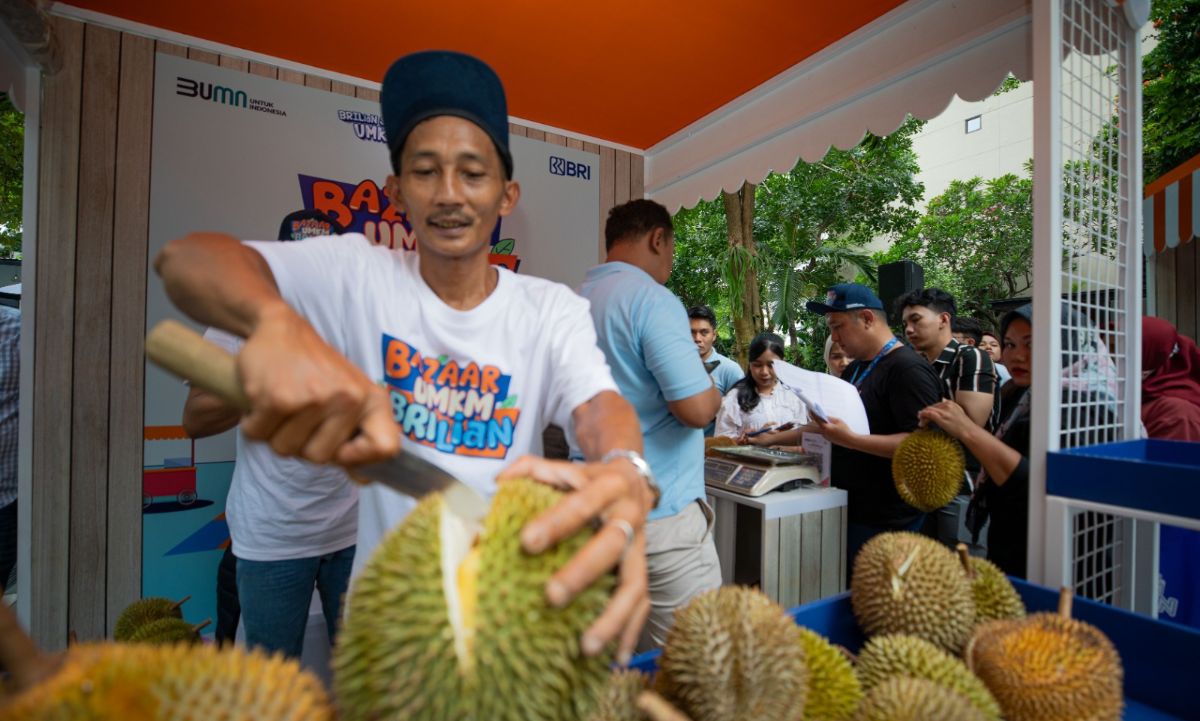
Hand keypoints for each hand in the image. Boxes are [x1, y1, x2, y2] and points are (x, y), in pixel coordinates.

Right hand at [237, 303, 399, 465]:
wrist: (280, 328)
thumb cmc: (317, 369)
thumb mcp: (351, 396)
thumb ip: (360, 436)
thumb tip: (365, 478)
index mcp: (372, 400)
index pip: (385, 448)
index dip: (360, 459)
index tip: (341, 450)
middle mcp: (348, 398)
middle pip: (319, 459)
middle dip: (302, 444)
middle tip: (301, 414)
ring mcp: (313, 398)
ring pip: (286, 450)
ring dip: (276, 433)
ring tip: (284, 403)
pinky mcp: (277, 398)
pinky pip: (259, 435)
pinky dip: (254, 423)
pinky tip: (265, 398)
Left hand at [497, 454, 654, 664]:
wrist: (633, 479)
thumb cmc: (586, 479)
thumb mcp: (563, 466)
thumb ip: (530, 468)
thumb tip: (498, 482)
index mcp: (605, 487)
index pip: (581, 504)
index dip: (556, 522)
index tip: (526, 542)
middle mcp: (629, 517)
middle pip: (611, 545)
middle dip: (583, 572)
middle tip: (551, 596)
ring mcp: (640, 548)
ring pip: (634, 584)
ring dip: (613, 618)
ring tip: (586, 647)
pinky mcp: (644, 570)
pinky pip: (643, 605)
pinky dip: (630, 632)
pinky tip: (615, 659)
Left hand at [804, 415, 855, 446]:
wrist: (849, 440)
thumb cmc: (845, 430)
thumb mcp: (838, 421)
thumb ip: (830, 418)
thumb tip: (824, 416)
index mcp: (826, 428)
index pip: (817, 420)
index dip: (813, 414)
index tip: (810, 410)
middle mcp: (824, 433)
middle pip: (817, 425)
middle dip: (815, 420)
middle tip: (814, 414)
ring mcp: (825, 436)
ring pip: (820, 429)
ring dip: (819, 424)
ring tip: (820, 419)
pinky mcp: (827, 438)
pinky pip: (823, 432)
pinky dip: (823, 428)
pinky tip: (826, 425)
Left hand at [917, 400, 974, 439]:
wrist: (969, 431)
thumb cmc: (964, 425)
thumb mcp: (957, 413)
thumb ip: (950, 410)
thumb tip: (941, 408)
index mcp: (951, 403)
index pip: (936, 405)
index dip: (930, 410)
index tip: (926, 415)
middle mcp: (947, 405)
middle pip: (931, 407)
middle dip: (925, 413)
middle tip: (920, 419)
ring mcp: (944, 411)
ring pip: (928, 410)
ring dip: (922, 416)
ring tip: (921, 423)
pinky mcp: (941, 417)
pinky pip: (928, 414)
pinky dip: (923, 417)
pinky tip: (921, 423)